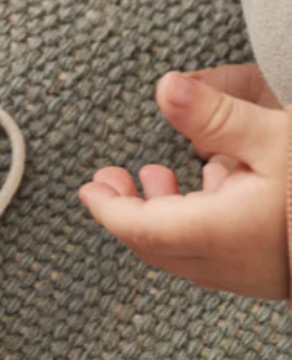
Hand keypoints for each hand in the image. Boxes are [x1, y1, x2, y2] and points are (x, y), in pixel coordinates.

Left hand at [78, 70, 289, 299]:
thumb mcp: (277, 135)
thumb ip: (216, 114)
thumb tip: (166, 87)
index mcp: (227, 234)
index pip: (143, 231)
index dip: (109, 210)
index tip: (88, 188)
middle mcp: (240, 264)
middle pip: (163, 247)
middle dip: (131, 210)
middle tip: (110, 178)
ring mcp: (265, 272)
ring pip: (194, 251)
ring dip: (167, 214)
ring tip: (155, 175)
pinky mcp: (284, 265)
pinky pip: (226, 250)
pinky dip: (204, 218)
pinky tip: (216, 180)